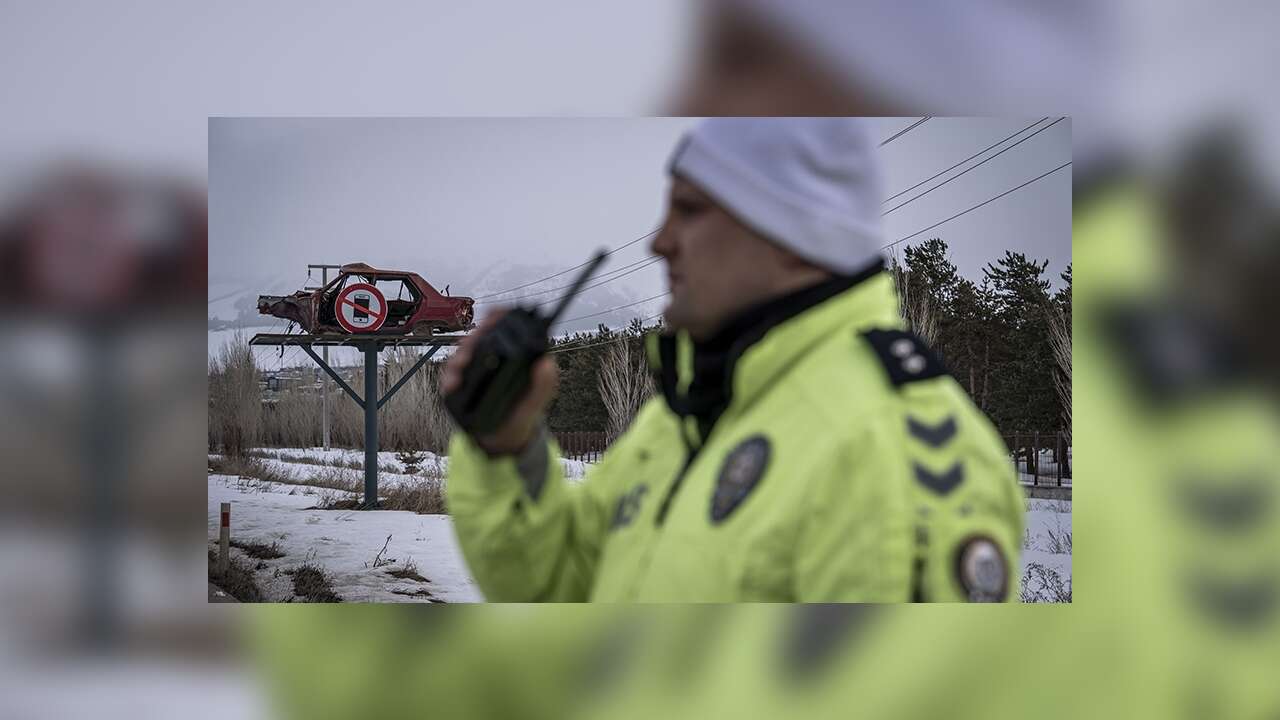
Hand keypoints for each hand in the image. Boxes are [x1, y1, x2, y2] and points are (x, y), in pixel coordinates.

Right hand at [440, 309, 559, 454]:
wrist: (505, 437)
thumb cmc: (523, 412)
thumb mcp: (538, 400)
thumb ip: (545, 384)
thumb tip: (546, 364)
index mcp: (515, 354)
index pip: (506, 325)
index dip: (499, 317)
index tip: (493, 318)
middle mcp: (494, 356)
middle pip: (481, 335)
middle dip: (474, 338)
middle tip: (471, 349)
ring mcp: (477, 367)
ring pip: (463, 351)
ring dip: (459, 356)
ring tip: (461, 367)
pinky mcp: (463, 380)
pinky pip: (452, 372)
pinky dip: (450, 376)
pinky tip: (453, 383)